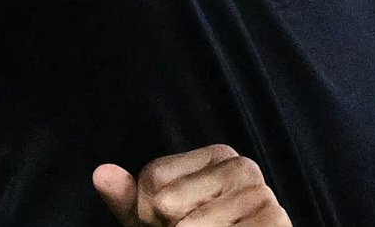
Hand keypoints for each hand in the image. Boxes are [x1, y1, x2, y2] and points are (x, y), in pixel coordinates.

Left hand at [93, 145, 291, 225]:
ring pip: (188, 226)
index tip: (173, 221)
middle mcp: (243, 167)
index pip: (152, 179)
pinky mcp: (275, 221)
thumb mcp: (155, 221)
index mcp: (218, 155)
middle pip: (166, 201)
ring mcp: (262, 195)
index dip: (148, 211)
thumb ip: (129, 199)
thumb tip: (100, 173)